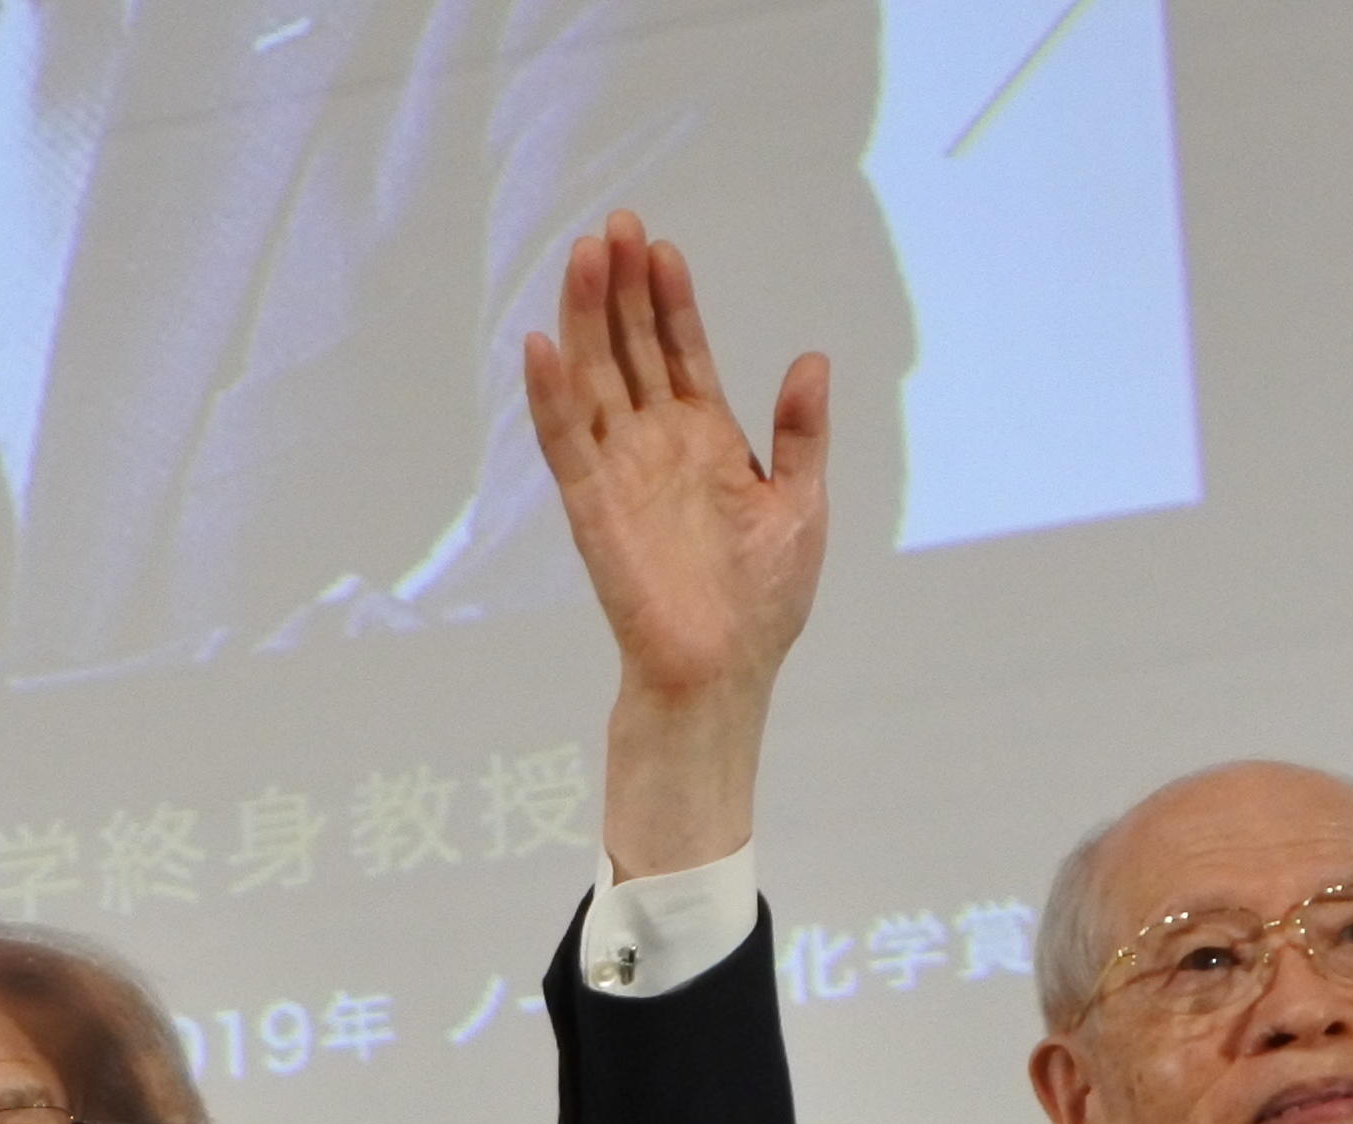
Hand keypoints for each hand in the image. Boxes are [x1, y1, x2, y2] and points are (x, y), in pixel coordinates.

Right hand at [520, 211, 829, 876]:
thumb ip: (799, 431)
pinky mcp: (591, 507)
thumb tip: (811, 358)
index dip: (671, 300)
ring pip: (595, 378)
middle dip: (621, 288)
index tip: (662, 247)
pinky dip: (550, 396)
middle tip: (614, 223)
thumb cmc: (764, 600)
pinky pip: (565, 443)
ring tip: (583, 255)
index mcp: (706, 439)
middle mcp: (656, 445)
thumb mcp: (802, 503)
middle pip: (631, 348)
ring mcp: (621, 471)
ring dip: (584, 318)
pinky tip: (540, 346)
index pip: (681, 351)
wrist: (724, 670)